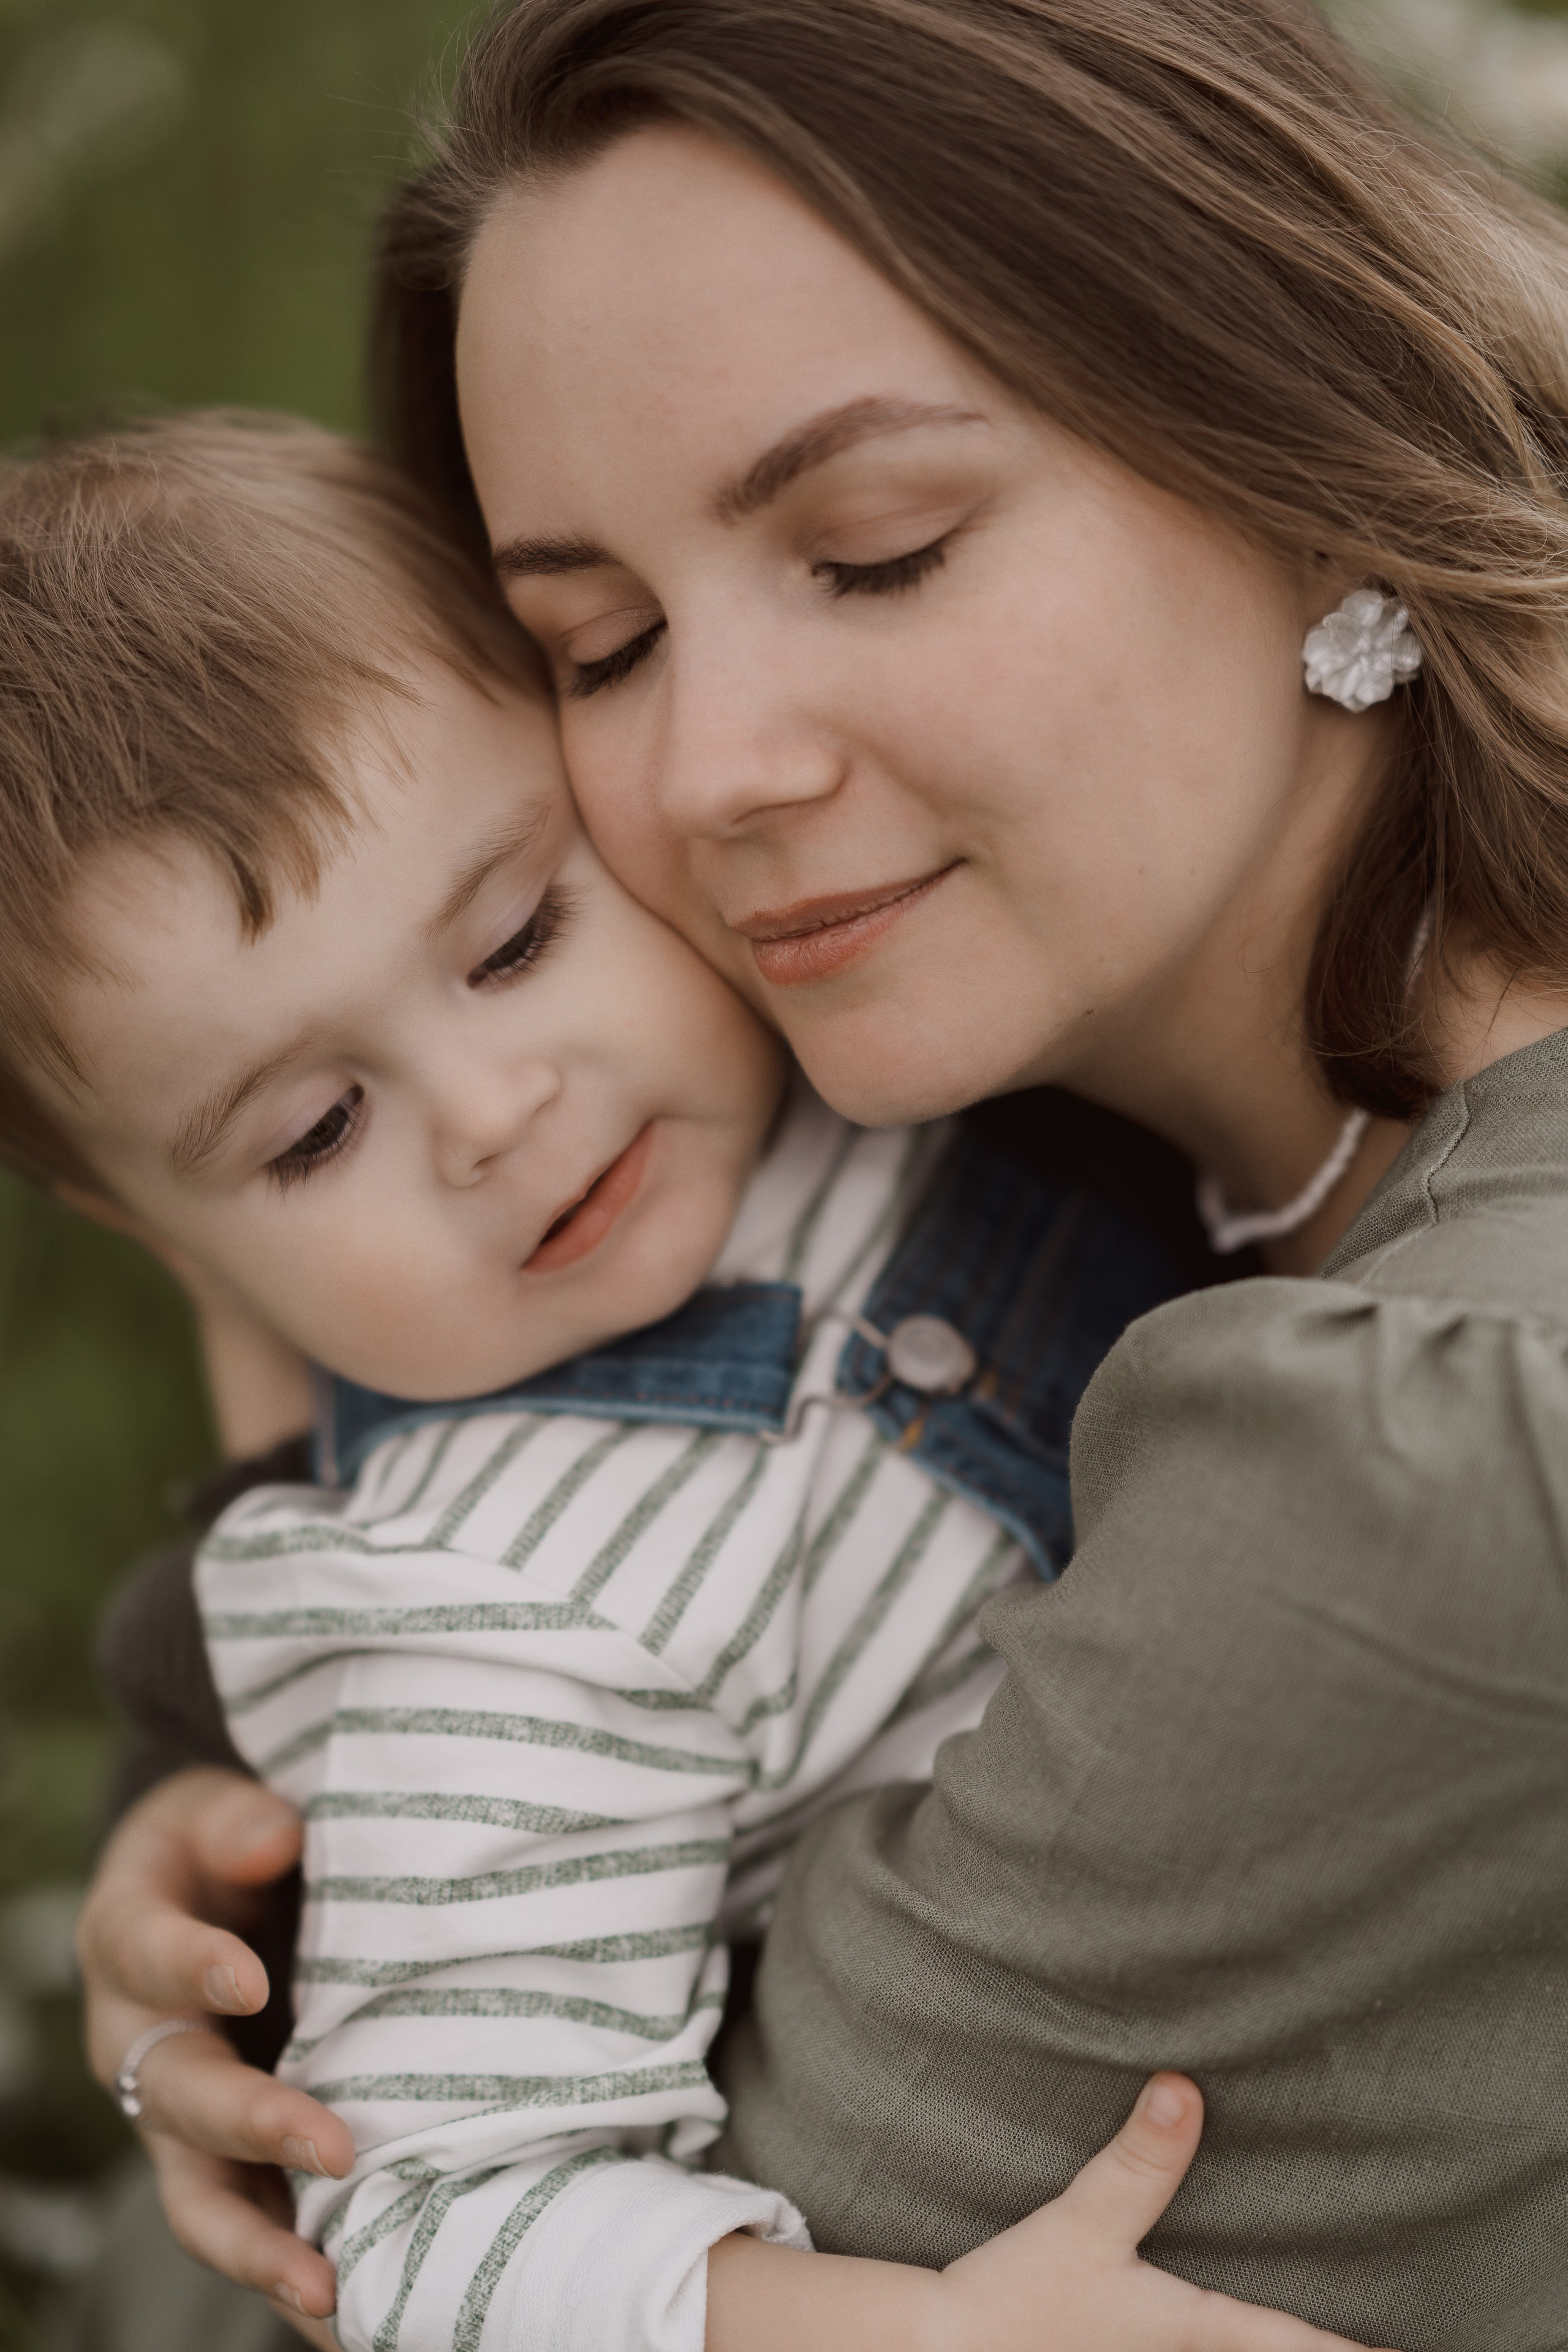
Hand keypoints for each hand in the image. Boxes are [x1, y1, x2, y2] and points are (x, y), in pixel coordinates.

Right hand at [77, 1766, 350, 2318]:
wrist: (210, 1883)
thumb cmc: (227, 1840)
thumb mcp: (222, 1809)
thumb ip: (241, 1821)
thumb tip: (271, 1840)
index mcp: (129, 1940)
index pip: (149, 1953)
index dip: (194, 1967)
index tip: (248, 1978)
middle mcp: (141, 2042)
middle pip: (181, 2095)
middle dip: (255, 2125)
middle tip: (334, 2146)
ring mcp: (179, 2118)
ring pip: (201, 2195)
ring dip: (262, 2246)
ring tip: (327, 2291)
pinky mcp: (227, 2160)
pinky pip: (252, 2224)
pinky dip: (293, 2275)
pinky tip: (351, 2319)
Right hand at [932, 2075, 1394, 2349]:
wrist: (946, 2349)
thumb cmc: (1018, 2297)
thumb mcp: (1082, 2222)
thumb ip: (1137, 2160)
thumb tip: (1183, 2087)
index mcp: (1190, 2331)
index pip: (1291, 2344)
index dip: (1351, 2350)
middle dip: (1319, 2347)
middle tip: (1381, 2340)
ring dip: (1272, 2343)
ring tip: (1317, 2330)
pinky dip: (1228, 2344)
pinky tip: (1215, 2329)